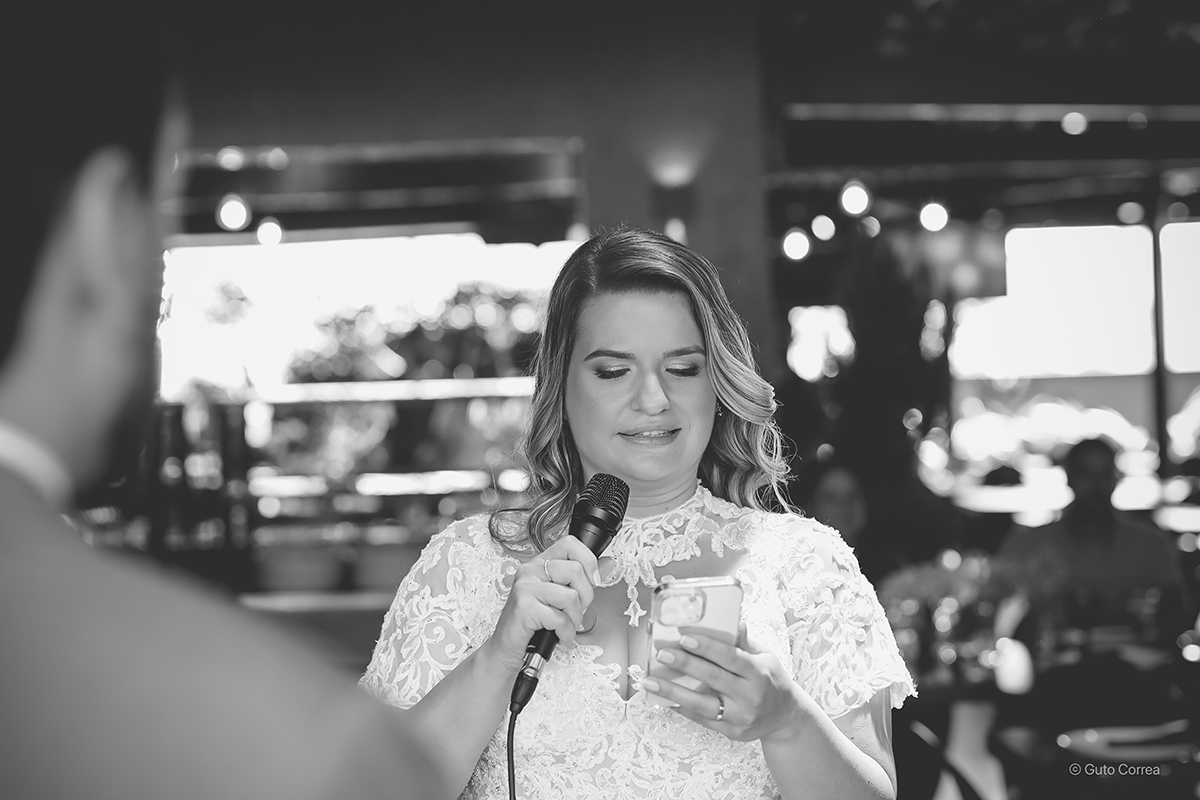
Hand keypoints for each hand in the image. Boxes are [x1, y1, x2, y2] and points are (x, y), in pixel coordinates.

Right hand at [484, 536, 600, 674]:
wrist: (507, 648)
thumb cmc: (533, 623)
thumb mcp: (560, 597)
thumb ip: (583, 579)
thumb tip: (608, 562)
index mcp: (540, 564)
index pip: (570, 544)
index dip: (588, 561)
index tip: (593, 580)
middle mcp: (531, 571)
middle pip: (575, 570)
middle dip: (585, 598)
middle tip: (575, 612)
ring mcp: (525, 588)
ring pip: (570, 596)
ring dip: (575, 619)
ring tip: (565, 626)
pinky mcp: (524, 607)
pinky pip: (560, 618)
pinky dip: (565, 632)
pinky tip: (558, 634)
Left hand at [642, 629, 814, 743]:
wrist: (787, 718)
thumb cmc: (771, 680)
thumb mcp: (765, 656)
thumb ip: (744, 641)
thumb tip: (733, 620)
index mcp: (759, 672)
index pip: (730, 657)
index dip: (707, 647)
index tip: (685, 637)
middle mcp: (750, 696)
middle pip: (713, 678)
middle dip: (685, 665)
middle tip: (662, 654)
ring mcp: (741, 716)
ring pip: (703, 705)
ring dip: (673, 692)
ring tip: (650, 682)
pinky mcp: (732, 732)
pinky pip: (703, 720)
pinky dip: (682, 708)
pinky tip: (665, 698)